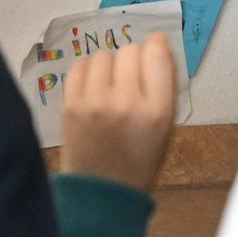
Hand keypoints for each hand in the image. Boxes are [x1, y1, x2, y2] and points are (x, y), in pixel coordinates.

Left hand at [60, 31, 177, 192]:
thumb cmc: (141, 160)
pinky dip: (88, 72)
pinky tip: (92, 89)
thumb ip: (164, 86)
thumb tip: (157, 42)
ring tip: (109, 88)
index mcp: (158, 112)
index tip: (153, 52)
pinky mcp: (71, 106)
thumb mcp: (166, 127)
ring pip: (104, 56)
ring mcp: (95, 104)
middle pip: (131, 51)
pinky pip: (80, 67)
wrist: (102, 195)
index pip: (157, 54)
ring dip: (109, 67)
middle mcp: (127, 103)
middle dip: (133, 62)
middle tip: (130, 82)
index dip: (156, 47)